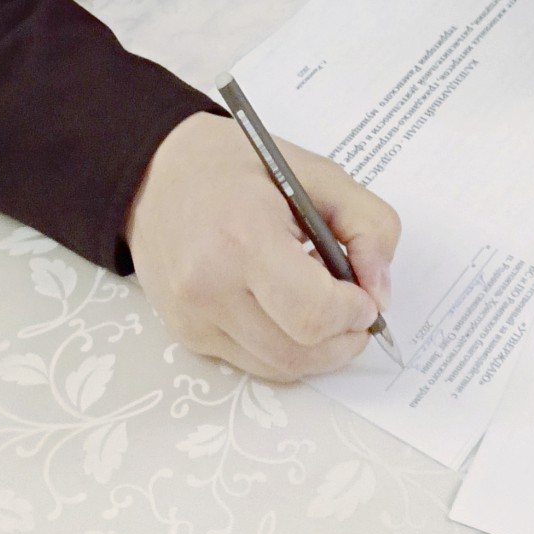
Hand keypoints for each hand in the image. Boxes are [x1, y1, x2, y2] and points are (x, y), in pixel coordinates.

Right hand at [126, 111, 400, 381]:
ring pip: (279, 369)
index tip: (366, 295)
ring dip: (317, 349)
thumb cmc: (236, 165)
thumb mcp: (317, 173)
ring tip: (322, 304)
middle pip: (299, 353)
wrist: (154, 172)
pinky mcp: (186, 335)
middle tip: (355, 307)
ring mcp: (192, 318)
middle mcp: (209, 286)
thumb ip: (368, 224)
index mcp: (243, 236)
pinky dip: (284, 347)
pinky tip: (284, 307)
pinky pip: (252, 363)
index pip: (312, 313)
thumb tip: (379, 291)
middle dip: (344, 338)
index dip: (354, 313)